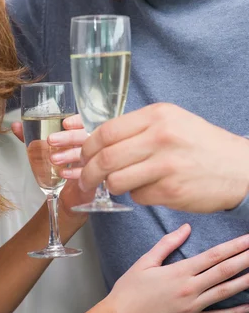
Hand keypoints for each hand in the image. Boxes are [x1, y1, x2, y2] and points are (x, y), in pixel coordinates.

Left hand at [11, 119, 93, 220]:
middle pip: (85, 136)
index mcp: (82, 134)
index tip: (64, 123)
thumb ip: (30, 137)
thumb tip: (14, 126)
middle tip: (51, 140)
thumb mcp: (43, 150)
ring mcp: (96, 161)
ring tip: (53, 160)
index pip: (86, 122)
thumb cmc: (59, 166)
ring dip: (69, 155)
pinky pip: (89, 173)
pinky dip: (74, 173)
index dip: (77, 121)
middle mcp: (93, 146)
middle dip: (68, 137)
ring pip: (87, 153)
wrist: (68, 195)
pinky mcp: (97, 178)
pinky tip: (62, 174)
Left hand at [77, 103, 248, 211]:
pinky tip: (150, 188)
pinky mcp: (172, 191)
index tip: (80, 156)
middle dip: (87, 172)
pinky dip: (137, 195)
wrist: (239, 167)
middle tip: (84, 180)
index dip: (86, 146)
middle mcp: (160, 137)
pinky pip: (138, 196)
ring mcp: (167, 165)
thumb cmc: (198, 143)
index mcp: (157, 115)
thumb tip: (91, 137)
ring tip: (120, 183)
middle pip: (106, 158)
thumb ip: (135, 127)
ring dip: (112, 186)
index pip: (106, 131)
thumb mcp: (169, 122)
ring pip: (117, 181)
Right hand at [106, 224, 248, 312]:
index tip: (247, 239)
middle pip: (223, 272)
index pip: (213, 256)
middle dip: (244, 260)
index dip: (233, 247)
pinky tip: (248, 306)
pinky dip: (234, 312)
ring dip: (244, 282)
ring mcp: (192, 308)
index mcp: (179, 272)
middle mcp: (189, 289)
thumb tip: (186, 228)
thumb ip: (167, 244)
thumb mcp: (145, 261)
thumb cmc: (130, 290)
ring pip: (224, 293)